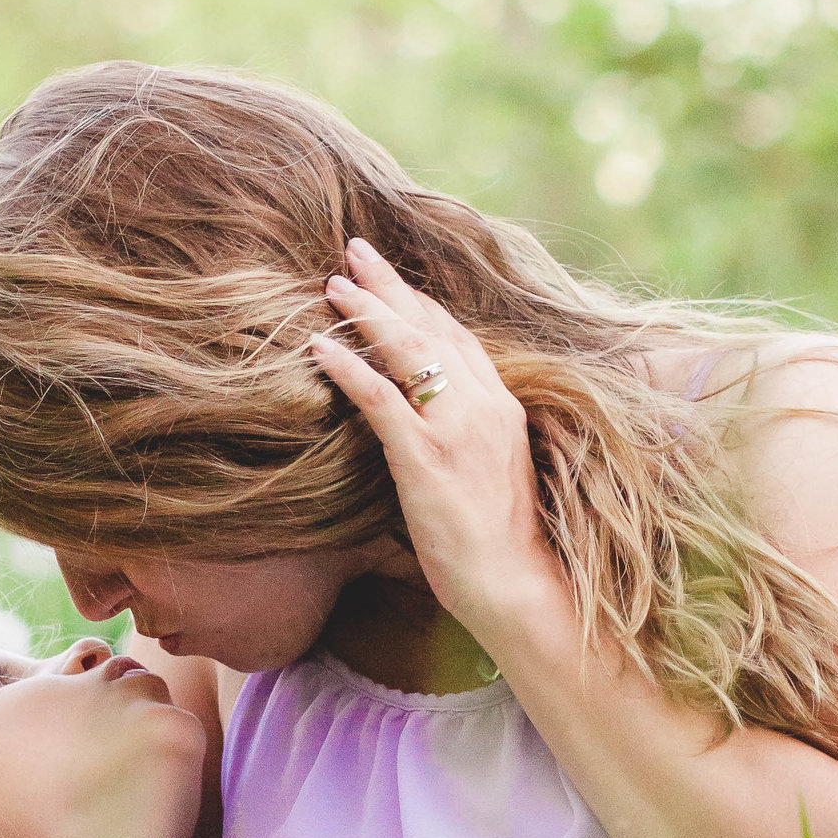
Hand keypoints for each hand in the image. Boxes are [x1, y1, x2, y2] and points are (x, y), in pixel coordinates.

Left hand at [311, 238, 560, 646]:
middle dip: (391, 285)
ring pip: (407, 349)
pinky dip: (349, 368)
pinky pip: (381, 398)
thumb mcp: (488, 476)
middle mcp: (484, 405)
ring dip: (366, 312)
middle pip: (431, 326)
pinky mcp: (427, 456)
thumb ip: (461, 441)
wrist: (519, 585)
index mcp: (501, 407)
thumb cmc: (501, 545)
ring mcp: (457, 428)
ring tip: (332, 286)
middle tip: (355, 251)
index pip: (458, 337)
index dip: (421, 303)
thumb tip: (423, 430)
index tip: (391, 278)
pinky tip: (319, 347)